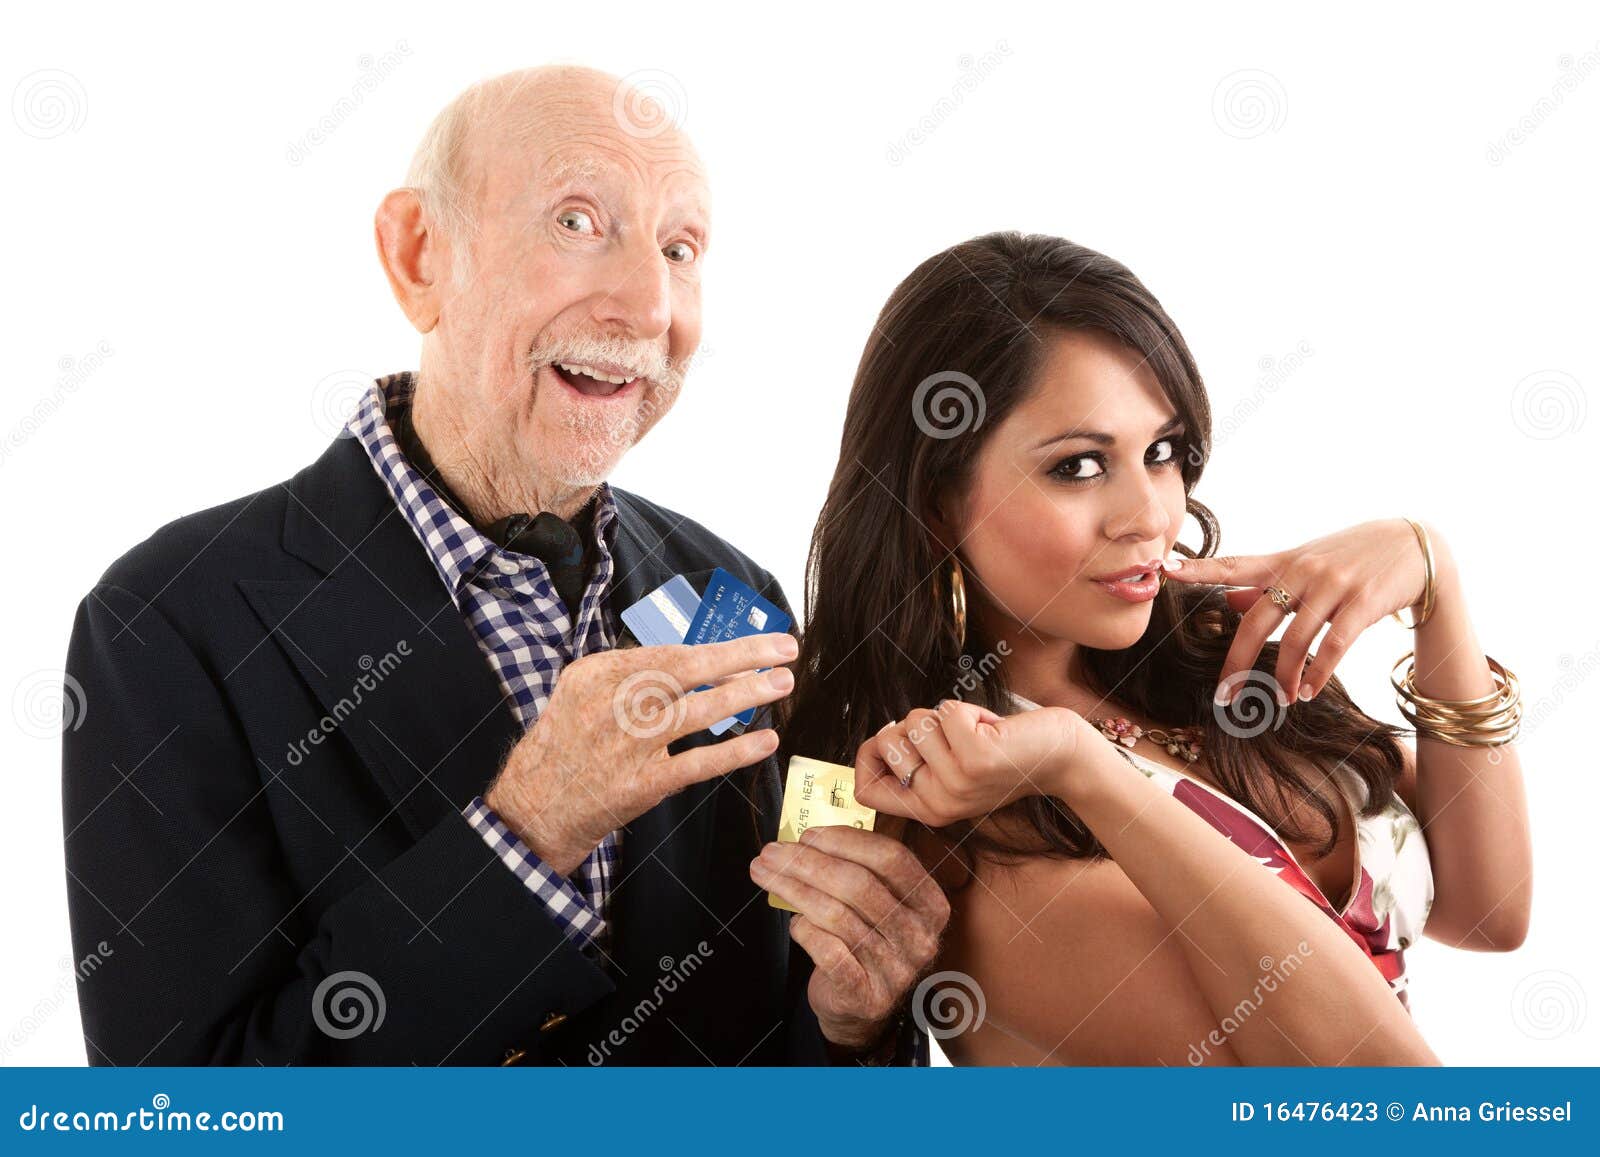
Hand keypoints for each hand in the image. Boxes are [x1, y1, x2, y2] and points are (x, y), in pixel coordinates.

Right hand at [485, 632, 797, 873]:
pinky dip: (734, 752)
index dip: (719, 648)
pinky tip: (764, 741)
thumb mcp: (581, 691)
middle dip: (742, 655)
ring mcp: (628, 745)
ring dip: (746, 695)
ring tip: (783, 683)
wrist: (535, 807)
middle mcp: (613, 703)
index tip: (756, 645)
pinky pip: (696, 763)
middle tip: (785, 648)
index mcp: (599, 673)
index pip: (670, 653)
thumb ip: (630, 671)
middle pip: (687, 669)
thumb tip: (695, 661)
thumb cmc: (567, 745)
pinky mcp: (640, 784)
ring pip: (698, 711)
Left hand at [749, 825, 949, 1050]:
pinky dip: (804, 930)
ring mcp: (896, 970)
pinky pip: (826, 950)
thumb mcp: (876, 905)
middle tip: (773, 852)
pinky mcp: (867, 995)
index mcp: (930, 904)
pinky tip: (793, 922)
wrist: (860, 1007)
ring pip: (836, 915)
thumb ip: (859, 870)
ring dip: (793, 889)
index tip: (808, 835)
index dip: (847, 841)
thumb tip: (809, 837)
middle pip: (859, 884)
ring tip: (765, 875)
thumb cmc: (863, 942)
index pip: (892, 859)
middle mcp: (920, 937)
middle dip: (808, 863)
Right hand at [851, 699, 1086, 826]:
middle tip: (951, 736)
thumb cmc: (1002, 756)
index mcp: (928, 810)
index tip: (889, 740)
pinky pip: (946, 711)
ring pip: (916, 721)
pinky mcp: (974, 757)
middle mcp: (937, 802)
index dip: (866, 758)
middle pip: (885, 743)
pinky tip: (991, 728)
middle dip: (914, 723)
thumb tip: (881, 739)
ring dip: (946, 715)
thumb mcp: (953, 772)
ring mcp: (955, 781)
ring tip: (975, 733)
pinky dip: (969, 709)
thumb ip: (917, 763)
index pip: (864, 790)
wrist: (1059, 757)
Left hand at [1163, 517, 1451, 702]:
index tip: (1164, 572)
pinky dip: (1318, 673)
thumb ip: (1267, 583)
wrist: (1416, 545)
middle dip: (1237, 661)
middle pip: (1257, 620)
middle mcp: (1303, 570)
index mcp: (1284, 561)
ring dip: (1284, 676)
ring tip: (1282, 699)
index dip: (1198, 569)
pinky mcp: (1364, 602)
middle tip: (1223, 695)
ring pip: (1296, 639)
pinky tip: (1309, 691)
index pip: (1232, 565)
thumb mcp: (1307, 562)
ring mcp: (1334, 585)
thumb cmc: (1352, 557)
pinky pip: (1334, 645)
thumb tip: (1229, 601)